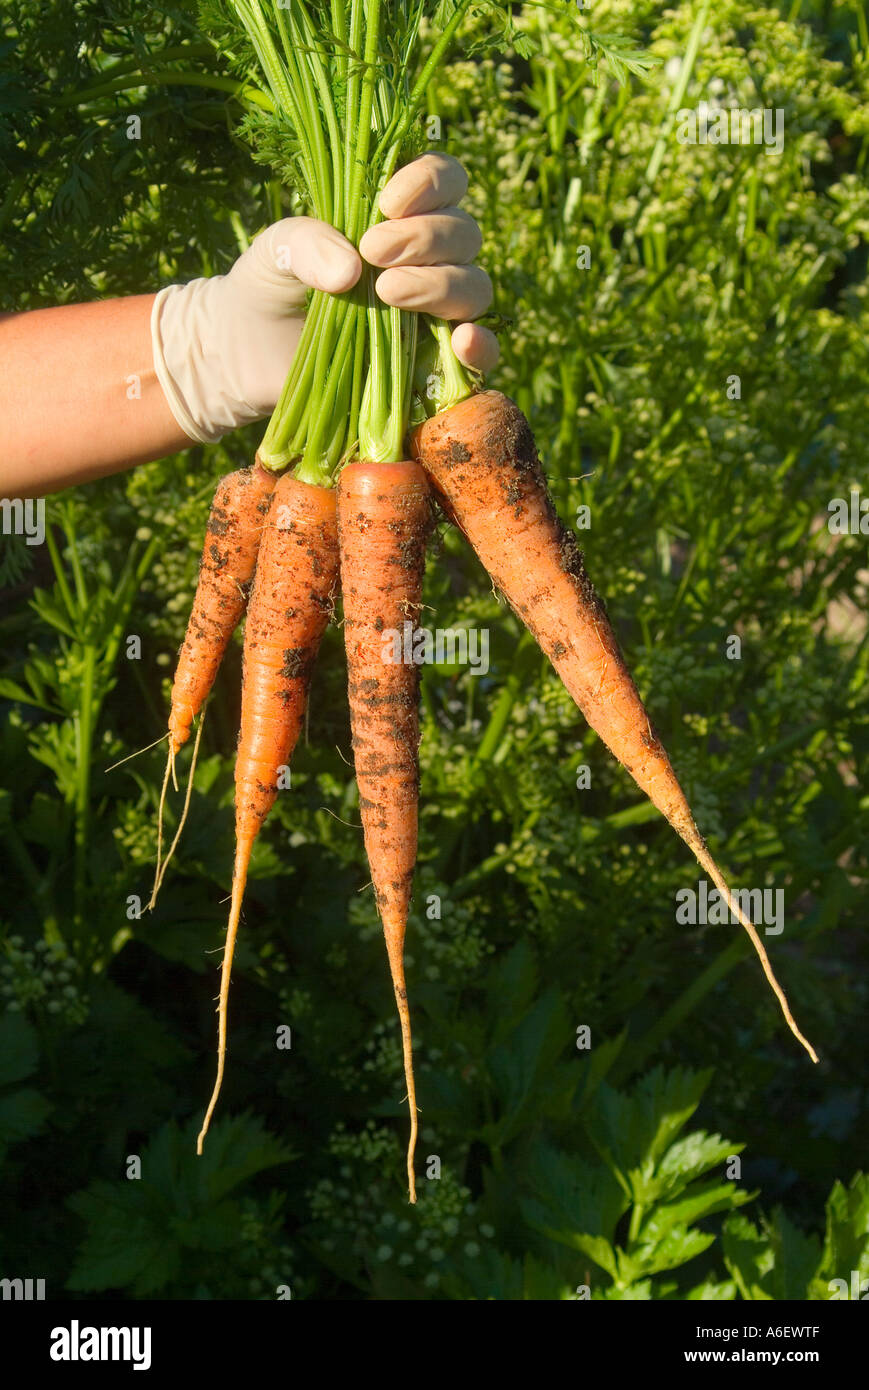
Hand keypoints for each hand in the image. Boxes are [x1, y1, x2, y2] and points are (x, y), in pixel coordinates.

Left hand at [154, 153, 498, 442]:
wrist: (248, 355)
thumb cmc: (268, 286)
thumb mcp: (275, 251)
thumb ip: (307, 243)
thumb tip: (352, 269)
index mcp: (399, 215)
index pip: (447, 180)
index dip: (431, 183)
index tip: (387, 202)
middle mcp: (428, 259)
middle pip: (464, 234)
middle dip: (426, 239)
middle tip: (374, 253)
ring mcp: (434, 313)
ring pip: (474, 286)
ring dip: (441, 286)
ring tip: (387, 293)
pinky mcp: (432, 365)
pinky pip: (480, 352)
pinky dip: (481, 346)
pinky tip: (462, 342)